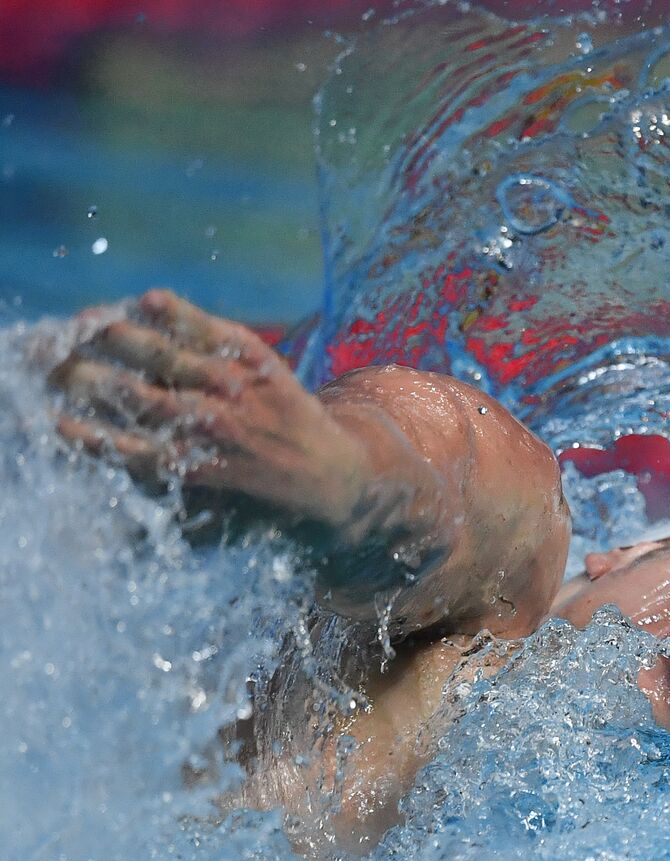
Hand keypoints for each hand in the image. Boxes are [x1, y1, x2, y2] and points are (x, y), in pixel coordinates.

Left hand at [50, 289, 369, 528]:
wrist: (329, 471)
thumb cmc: (291, 414)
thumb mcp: (266, 368)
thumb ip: (218, 344)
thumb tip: (155, 315)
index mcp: (251, 358)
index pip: (199, 327)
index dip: (163, 314)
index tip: (134, 302)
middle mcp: (232, 389)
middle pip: (164, 357)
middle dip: (119, 339)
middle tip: (81, 327)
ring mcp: (217, 428)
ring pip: (148, 400)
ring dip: (101, 382)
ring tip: (62, 368)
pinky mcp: (205, 465)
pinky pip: (144, 451)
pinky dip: (102, 439)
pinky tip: (65, 427)